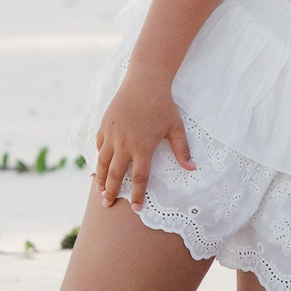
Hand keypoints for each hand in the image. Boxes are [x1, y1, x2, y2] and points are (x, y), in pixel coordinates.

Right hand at [91, 78, 191, 210]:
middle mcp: (125, 144)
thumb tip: (192, 169)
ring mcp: (112, 135)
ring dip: (100, 178)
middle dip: (111, 192)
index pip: (139, 178)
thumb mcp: (176, 128)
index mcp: (143, 147)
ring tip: (99, 190)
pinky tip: (99, 165)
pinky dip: (98, 157)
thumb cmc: (163, 106)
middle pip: (115, 175)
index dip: (137, 194)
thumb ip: (182, 150)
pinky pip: (99, 145)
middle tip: (107, 204)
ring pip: (103, 162)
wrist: (145, 82)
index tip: (135, 208)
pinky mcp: (104, 125)